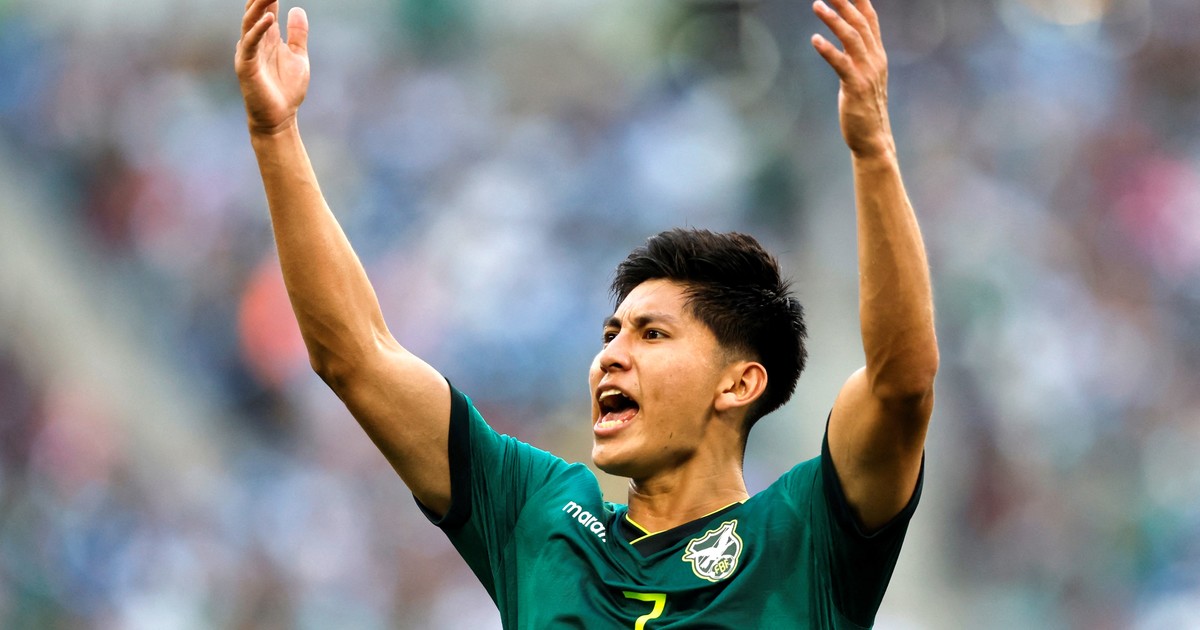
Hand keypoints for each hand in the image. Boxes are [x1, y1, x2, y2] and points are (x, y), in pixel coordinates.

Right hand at [235, 0, 309, 135]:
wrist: (280, 117)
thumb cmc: (287, 89)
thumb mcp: (298, 57)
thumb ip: (297, 34)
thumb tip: (297, 9)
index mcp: (268, 37)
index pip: (266, 9)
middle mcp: (256, 41)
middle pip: (255, 11)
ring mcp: (249, 52)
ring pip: (249, 22)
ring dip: (259, 6)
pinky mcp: (246, 65)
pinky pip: (250, 43)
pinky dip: (259, 29)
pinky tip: (270, 18)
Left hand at [811, 0, 893, 158]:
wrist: (872, 138)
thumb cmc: (864, 108)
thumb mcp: (863, 76)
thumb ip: (857, 56)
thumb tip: (846, 39)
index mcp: (877, 55)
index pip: (870, 20)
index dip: (860, 1)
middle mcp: (875, 60)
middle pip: (860, 23)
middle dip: (845, 2)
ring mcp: (867, 73)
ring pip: (852, 38)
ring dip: (834, 20)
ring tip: (817, 5)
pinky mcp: (856, 87)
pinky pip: (841, 63)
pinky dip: (828, 49)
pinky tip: (814, 40)